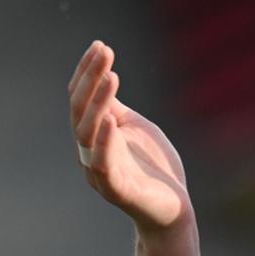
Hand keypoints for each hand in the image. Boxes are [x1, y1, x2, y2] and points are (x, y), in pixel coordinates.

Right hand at [68, 41, 192, 237]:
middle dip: (91, 79)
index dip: (87, 72)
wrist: (174, 210)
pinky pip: (102, 165)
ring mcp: (100, 172)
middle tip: (104, 52)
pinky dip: (103, 142)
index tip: (100, 45)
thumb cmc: (153, 168)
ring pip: (87, 134)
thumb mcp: (134, 128)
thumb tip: (102, 78)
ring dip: (98, 103)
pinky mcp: (117, 190)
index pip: (81, 99)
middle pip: (80, 111)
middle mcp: (88, 152)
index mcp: (93, 136)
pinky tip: (111, 120)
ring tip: (111, 77)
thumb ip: (115, 108)